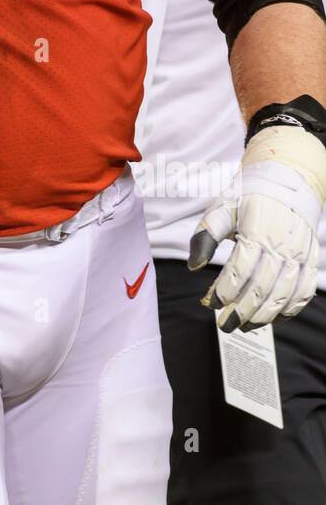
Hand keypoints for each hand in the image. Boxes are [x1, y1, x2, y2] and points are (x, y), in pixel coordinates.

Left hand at [189, 125, 324, 330]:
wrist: (288, 178)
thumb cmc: (249, 195)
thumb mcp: (222, 208)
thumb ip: (206, 235)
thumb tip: (193, 266)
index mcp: (257, 230)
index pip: (240, 270)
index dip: (224, 290)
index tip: (209, 302)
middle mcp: (282, 245)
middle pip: (261, 288)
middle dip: (240, 311)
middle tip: (223, 324)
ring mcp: (300, 255)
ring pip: (283, 295)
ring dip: (263, 316)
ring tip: (244, 325)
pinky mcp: (311, 260)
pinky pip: (304, 292)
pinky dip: (290, 309)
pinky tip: (273, 318)